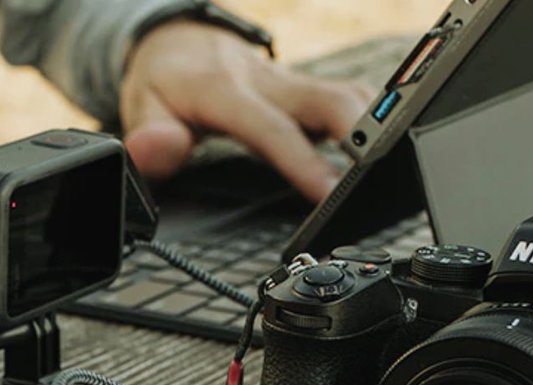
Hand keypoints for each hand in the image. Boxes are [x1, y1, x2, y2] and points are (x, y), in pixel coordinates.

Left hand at [118, 20, 374, 201]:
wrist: (177, 43)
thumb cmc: (164, 83)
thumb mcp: (140, 108)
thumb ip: (148, 136)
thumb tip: (158, 150)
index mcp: (226, 90)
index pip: (271, 127)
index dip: (302, 160)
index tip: (328, 193)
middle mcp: (268, 82)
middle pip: (332, 99)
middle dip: (365, 134)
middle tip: (381, 179)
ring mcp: (293, 83)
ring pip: (351, 95)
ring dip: (377, 127)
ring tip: (392, 172)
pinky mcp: (307, 88)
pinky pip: (350, 99)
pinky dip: (371, 123)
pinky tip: (382, 152)